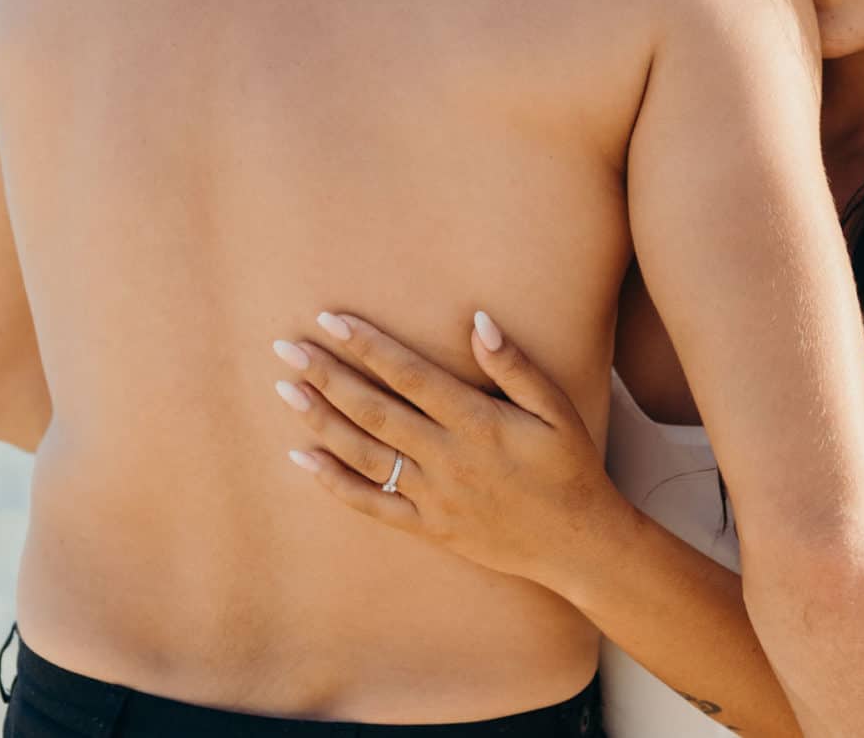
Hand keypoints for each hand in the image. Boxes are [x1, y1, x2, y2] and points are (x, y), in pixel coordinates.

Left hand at [271, 309, 628, 588]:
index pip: (410, 375)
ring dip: (321, 420)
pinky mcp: (428, 527)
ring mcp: (434, 496)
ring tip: (285, 389)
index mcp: (478, 422)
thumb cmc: (570, 466)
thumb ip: (515, 366)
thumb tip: (477, 320)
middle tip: (286, 347)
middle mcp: (448, 458)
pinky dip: (333, 483)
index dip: (368, 345)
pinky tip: (300, 458)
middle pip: (374, 410)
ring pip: (364, 454)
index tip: (330, 319)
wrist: (578, 544)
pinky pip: (371, 505)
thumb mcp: (556, 409)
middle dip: (327, 376)